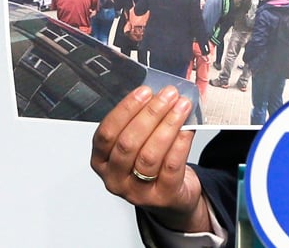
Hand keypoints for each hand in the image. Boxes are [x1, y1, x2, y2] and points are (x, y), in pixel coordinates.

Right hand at [90, 85, 210, 232]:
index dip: (125, 109)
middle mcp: (114, 178)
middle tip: (168, 95)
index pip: (106, 133)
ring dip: (168, 125)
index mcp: (102, 161)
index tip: (144, 91)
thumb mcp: (137, 144)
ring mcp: (137, 191)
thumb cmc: (151, 164)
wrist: (171, 195)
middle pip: (128, 143)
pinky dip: (180, 143)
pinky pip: (171, 166)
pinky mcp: (162, 196)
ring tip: (181, 107)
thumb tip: (159, 95)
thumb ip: (141, 122)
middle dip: (150, 114)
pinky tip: (187, 128)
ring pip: (149, 155)